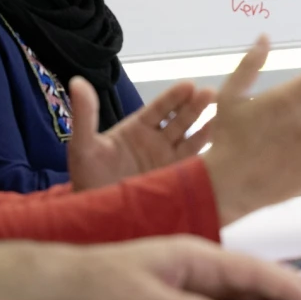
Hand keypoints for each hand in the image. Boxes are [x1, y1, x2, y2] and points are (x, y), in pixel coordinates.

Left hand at [56, 236, 300, 299]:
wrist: (72, 282)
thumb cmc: (101, 284)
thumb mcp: (136, 299)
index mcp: (195, 255)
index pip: (250, 271)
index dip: (286, 286)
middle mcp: (202, 263)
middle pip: (259, 279)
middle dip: (298, 291)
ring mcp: (197, 279)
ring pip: (249, 292)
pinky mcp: (189, 295)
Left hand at [68, 79, 214, 190]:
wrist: (96, 217)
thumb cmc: (88, 178)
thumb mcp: (84, 145)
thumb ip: (85, 114)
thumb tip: (77, 82)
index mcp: (137, 129)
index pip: (159, 108)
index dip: (174, 97)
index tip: (189, 85)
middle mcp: (157, 142)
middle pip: (180, 119)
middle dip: (195, 106)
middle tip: (212, 93)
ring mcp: (169, 161)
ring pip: (192, 138)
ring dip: (206, 125)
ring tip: (223, 114)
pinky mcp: (177, 180)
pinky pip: (196, 164)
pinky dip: (209, 154)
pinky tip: (222, 145)